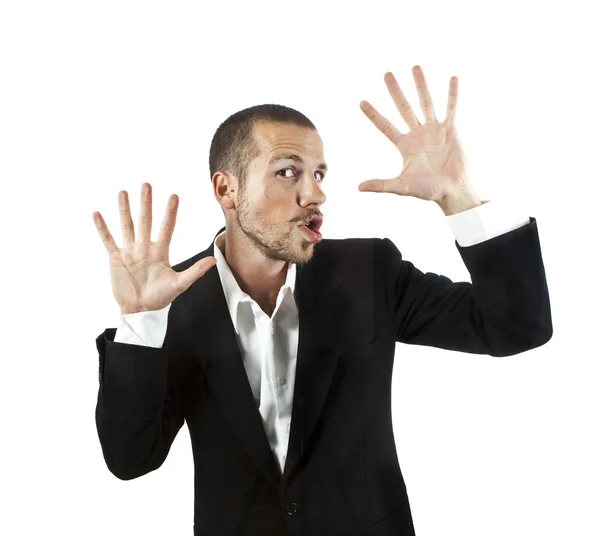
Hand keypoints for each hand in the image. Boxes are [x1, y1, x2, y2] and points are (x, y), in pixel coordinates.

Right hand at [93, 182, 216, 314]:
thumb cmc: (161, 298)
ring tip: (123, 192)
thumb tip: (214, 260)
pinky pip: (108, 240)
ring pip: (127, 226)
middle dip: (146, 203)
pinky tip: (97, 214)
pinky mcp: (116, 259)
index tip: (173, 196)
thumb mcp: (180, 284)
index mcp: (161, 252)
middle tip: (146, 184)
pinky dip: (102, 228)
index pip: (167, 227)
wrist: (141, 311)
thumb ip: (195, 271)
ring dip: (124, 210)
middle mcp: (145, 248)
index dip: (170, 212)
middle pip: (146, 221)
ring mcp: (130, 252)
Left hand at [358, 65, 469, 202]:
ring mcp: (434, 130)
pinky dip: (452, 94)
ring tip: (414, 66)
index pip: (385, 126)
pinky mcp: (451, 130)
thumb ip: (381, 185)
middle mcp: (418, 134)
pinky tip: (452, 78)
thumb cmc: (427, 190)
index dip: (373, 115)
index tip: (361, 102)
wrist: (452, 191)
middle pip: (403, 107)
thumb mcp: (402, 186)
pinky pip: (451, 108)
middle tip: (386, 74)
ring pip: (426, 102)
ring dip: (421, 85)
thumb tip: (359, 188)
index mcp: (404, 145)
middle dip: (395, 91)